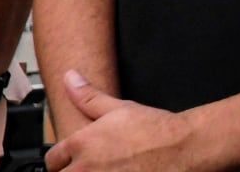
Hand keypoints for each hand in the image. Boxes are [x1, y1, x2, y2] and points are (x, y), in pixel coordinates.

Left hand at [45, 70, 200, 170]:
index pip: (52, 161)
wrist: (187, 148)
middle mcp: (87, 169)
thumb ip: (87, 96)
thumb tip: (69, 77)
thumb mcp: (118, 108)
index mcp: (80, 145)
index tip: (70, 163)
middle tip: (88, 171)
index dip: (61, 161)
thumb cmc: (155, 130)